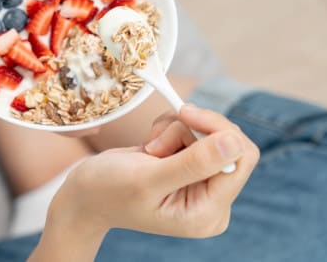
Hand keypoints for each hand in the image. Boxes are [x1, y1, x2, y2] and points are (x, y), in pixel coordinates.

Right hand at [49, 104, 258, 238]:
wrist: (84, 193)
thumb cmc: (108, 192)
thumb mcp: (148, 179)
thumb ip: (194, 163)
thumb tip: (234, 142)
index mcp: (209, 213)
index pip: (242, 159)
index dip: (219, 130)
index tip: (186, 115)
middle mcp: (212, 199)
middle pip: (230, 142)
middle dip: (192, 132)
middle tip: (157, 141)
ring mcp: (202, 181)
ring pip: (209, 132)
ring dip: (176, 130)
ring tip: (149, 150)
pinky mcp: (190, 165)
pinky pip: (195, 131)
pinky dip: (172, 128)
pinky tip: (150, 145)